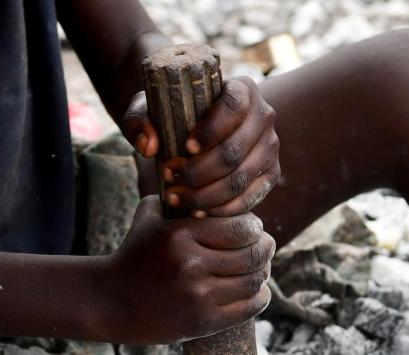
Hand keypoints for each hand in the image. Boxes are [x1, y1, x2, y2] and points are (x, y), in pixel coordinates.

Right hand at [103, 196, 273, 343]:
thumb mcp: (150, 216)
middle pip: (253, 255)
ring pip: (254, 281)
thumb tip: (210, 179)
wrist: (111, 301)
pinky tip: (256, 291)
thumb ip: (178, 195)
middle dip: (266, 248)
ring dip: (264, 273)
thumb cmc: (135, 254)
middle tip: (265, 246)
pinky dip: (259, 297)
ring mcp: (197, 296)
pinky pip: (249, 308)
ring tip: (261, 267)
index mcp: (180, 235)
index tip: (254, 229)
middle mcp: (190, 265)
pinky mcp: (202, 322)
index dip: (255, 227)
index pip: (242, 228)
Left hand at [120, 78, 280, 216]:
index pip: (233, 107)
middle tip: (170, 179)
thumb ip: (138, 120)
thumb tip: (148, 146)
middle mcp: (264, 116)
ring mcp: (270, 147)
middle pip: (234, 151)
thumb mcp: (148, 108)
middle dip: (198, 172)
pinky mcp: (270, 174)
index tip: (184, 147)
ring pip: (239, 179)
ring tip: (176, 198)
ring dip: (205, 195)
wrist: (195, 128)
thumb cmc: (172, 113)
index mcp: (242, 89)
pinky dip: (221, 210)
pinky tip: (197, 211)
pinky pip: (249, 199)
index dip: (210, 130)